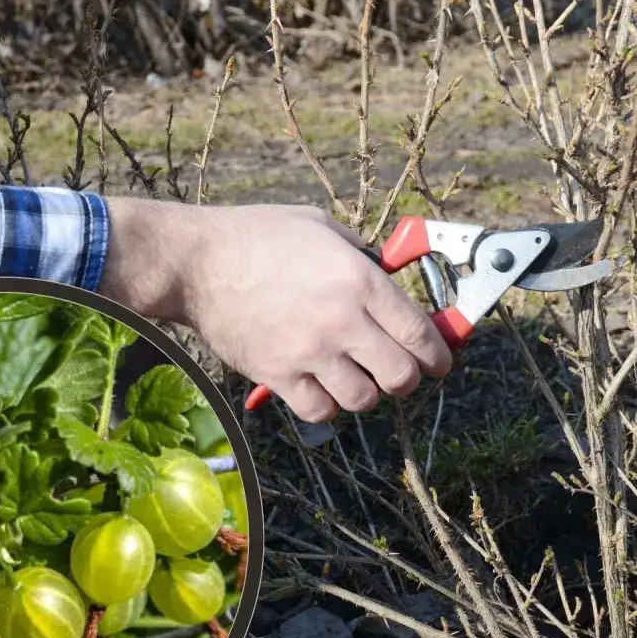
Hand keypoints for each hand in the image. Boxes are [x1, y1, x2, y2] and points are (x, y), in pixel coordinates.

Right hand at [98, 199, 453, 422]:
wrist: (196, 261)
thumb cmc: (258, 236)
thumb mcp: (322, 227)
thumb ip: (362, 254)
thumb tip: (388, 274)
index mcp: (360, 280)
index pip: (420, 333)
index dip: (438, 354)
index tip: (440, 361)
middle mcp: (342, 320)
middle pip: (401, 375)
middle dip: (408, 378)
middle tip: (401, 373)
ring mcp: (309, 351)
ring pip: (364, 399)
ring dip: (367, 392)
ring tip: (357, 378)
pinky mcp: (277, 374)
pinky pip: (320, 410)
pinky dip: (327, 405)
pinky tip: (322, 388)